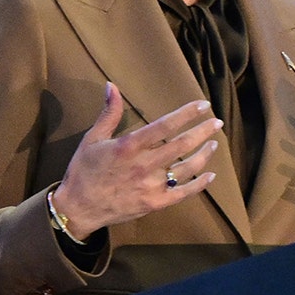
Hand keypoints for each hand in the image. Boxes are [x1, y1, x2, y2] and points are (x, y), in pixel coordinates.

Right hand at [52, 82, 220, 238]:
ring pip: (187, 168)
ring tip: (214, 144)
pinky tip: (210, 175)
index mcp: (130, 146)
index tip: (203, 105)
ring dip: (204, 154)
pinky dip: (199, 184)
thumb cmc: (84, 171)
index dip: (187, 113)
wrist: (77, 209)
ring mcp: (151, 186)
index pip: (165, 125)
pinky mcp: (155, 204)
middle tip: (217, 122)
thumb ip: (109, 113)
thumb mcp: (92, 138)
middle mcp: (144, 164)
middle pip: (182, 144)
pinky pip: (183, 193)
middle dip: (203, 131)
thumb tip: (111, 85)